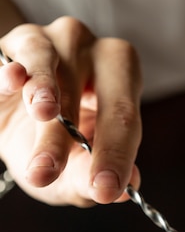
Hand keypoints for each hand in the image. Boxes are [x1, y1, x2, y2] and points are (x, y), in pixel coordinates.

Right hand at [0, 15, 142, 205]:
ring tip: (43, 112)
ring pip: (44, 59)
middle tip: (52, 170)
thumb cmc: (59, 143)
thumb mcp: (76, 169)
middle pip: (84, 87)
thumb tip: (126, 191)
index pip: (124, 117)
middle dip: (66, 133)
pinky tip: (11, 80)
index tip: (105, 190)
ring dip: (43, 87)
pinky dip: (5, 71)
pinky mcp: (6, 47)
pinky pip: (4, 55)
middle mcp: (86, 50)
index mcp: (120, 77)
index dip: (116, 155)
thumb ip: (94, 178)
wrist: (12, 124)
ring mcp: (43, 40)